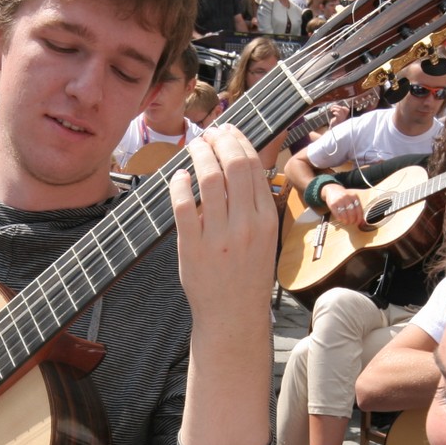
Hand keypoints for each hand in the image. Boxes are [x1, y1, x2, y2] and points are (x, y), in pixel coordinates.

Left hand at [171, 125, 277, 323]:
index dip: (239, 141)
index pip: (254, 167)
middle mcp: (246, 225)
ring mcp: (219, 236)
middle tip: (209, 133)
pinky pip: (184, 205)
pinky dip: (179, 184)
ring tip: (193, 146)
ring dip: (199, 155)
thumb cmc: (247, 274)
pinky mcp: (192, 247)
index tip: (227, 130)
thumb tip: (243, 163)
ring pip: (210, 179)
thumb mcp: (264, 237)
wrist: (232, 315)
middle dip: (220, 140)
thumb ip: (255, 204)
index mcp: (266, 219)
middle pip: (234, 165)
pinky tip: (179, 176)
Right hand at [322, 184, 369, 228]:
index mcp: (354, 196)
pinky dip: (340, 218)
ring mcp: (339, 200)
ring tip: (346, 222)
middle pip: (352, 213)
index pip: (359, 210)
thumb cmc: (344, 198)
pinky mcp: (332, 204)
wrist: (332, 190)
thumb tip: (362, 222)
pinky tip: (340, 219)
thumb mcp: (352, 200)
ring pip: (344, 214)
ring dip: (346, 221)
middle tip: (351, 223)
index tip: (358, 223)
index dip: (359, 218)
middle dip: (352, 220)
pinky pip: (337, 214)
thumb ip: (357, 209)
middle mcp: (347, 197)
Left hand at [326, 101, 350, 125]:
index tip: (339, 108)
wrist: (333, 129)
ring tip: (331, 109)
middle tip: (332, 107)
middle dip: (336, 106)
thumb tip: (335, 106)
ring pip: (339, 110)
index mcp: (345, 116)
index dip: (344, 107)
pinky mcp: (338, 120)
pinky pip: (338, 114)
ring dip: (334, 108)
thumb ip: (338, 112)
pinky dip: (335, 112)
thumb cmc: (335, 122)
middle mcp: (344, 117)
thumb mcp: (337, 117)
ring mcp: (341, 119)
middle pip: (342, 108)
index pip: (347, 110)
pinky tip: (333, 113)